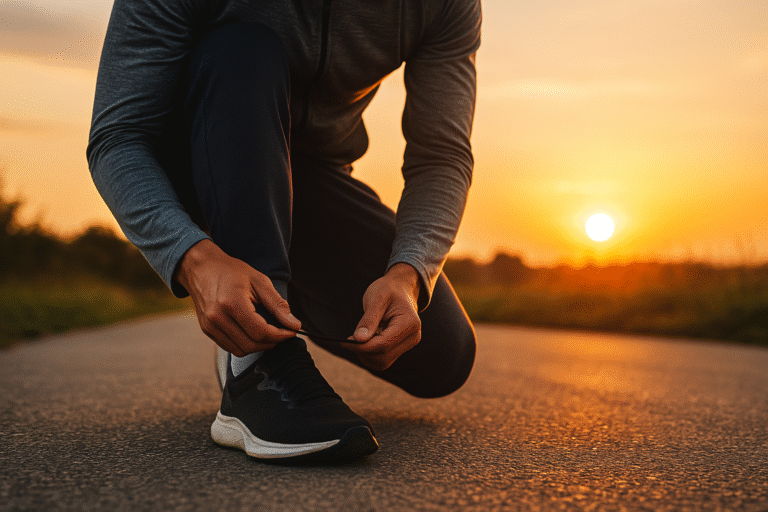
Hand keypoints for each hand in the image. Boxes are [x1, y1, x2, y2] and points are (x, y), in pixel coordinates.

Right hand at [174, 239, 300, 356]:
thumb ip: (277, 305)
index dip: (280, 335)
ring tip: (269, 333)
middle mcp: (217, 318)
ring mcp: (209, 326)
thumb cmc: (232, 272)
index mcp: (232, 303)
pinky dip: (245, 345)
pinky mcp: (206, 330)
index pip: (260, 332)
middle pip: (251, 344)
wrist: (202, 268)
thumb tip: (294, 325)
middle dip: (272, 342)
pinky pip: (230, 347)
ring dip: (259, 346)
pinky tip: (253, 333)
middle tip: (282, 333)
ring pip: (240, 350)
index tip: (291, 331)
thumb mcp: (259, 281)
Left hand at [345, 263, 421, 370]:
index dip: (362, 346)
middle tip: (350, 339)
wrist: (400, 289)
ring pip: (383, 363)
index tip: (346, 341)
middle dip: (363, 351)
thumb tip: (359, 340)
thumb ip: (369, 319)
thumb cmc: (388, 290)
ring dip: (366, 355)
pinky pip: (384, 360)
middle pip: (384, 357)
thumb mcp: (376, 298)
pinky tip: (366, 341)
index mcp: (409, 323)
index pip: (384, 344)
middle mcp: (413, 337)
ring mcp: (408, 344)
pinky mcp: (402, 348)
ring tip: (359, 338)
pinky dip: (370, 355)